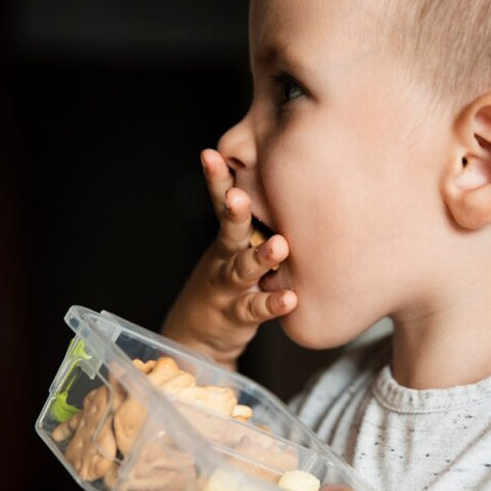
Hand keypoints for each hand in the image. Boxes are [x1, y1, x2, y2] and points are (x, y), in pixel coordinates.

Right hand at [162, 149, 295, 368]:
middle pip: (229, 230)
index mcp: (227, 237)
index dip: (216, 179)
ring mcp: (229, 287)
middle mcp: (224, 257)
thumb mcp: (238, 248)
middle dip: (234, 212)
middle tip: (239, 196)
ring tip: (280, 246)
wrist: (199, 336)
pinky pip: (256, 308)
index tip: (211, 153)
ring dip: (261, 257)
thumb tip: (291, 179)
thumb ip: (257, 222)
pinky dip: (273, 304)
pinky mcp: (238, 315)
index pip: (220, 202)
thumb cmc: (230, 281)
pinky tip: (290, 299)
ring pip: (242, 269)